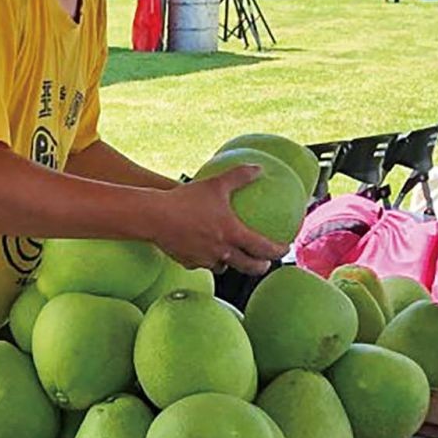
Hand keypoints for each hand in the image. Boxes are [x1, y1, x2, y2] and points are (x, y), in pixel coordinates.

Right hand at [150, 167, 288, 273]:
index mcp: (232, 234)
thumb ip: (239, 176)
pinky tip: (203, 252)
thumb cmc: (185, 200)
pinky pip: (202, 265)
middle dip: (260, 267)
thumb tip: (258, 169)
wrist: (154, 217)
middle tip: (263, 262)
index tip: (284, 249)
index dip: (277, 251)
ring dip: (232, 264)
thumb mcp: (215, 184)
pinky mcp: (187, 263)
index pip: (263, 248)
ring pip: (224, 268)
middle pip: (249, 267)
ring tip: (232, 257)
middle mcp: (222, 251)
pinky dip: (207, 260)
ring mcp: (204, 259)